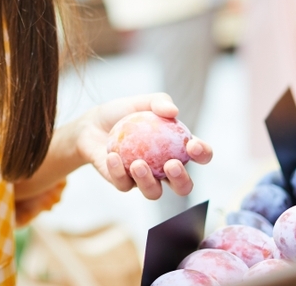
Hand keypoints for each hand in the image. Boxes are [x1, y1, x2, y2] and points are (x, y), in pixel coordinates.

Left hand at [75, 93, 212, 200]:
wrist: (92, 124)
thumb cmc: (123, 113)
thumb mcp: (142, 102)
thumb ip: (159, 102)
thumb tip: (173, 111)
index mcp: (177, 149)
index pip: (200, 156)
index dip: (202, 154)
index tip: (193, 145)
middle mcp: (164, 170)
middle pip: (183, 186)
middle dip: (181, 180)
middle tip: (171, 165)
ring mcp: (144, 179)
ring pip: (154, 193)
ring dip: (148, 181)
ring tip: (138, 163)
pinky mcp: (122, 183)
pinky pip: (124, 184)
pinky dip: (118, 171)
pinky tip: (113, 157)